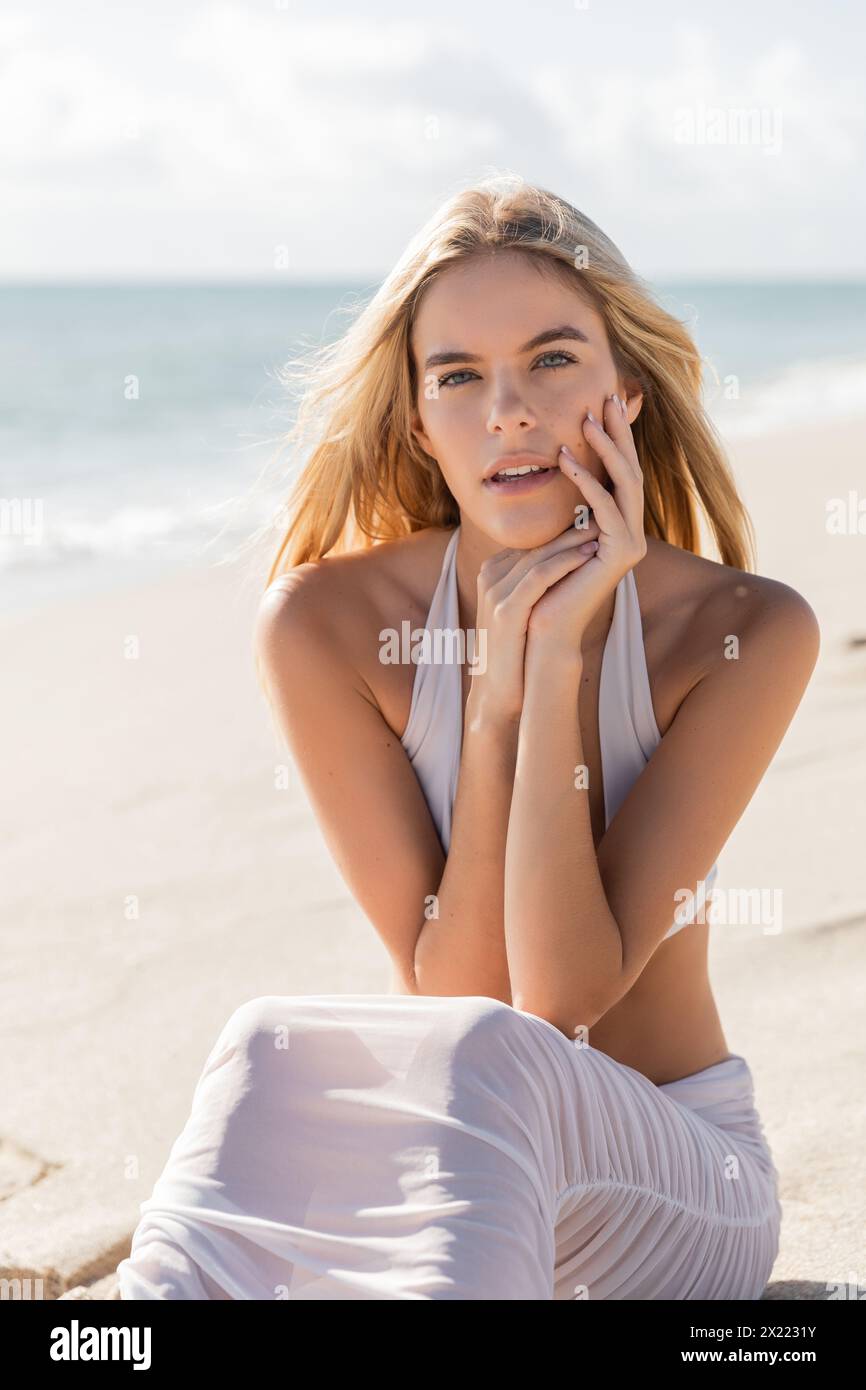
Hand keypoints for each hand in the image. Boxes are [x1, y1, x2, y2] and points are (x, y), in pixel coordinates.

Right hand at [466, 520, 602, 725]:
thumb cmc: (518, 650)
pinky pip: (540, 576)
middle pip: (536, 543)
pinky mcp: (506, 610)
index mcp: (492, 572)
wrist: (501, 689)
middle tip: (604, 513)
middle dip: (571, 529)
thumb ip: (536, 581)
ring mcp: (495, 592)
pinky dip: (567, 561)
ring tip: (603, 528)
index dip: (564, 531)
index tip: (595, 519)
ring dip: (574, 540)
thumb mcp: (523, 607)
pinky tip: (591, 552)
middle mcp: (489, 576)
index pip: (532, 542)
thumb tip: (568, 558)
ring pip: (539, 555)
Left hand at [525, 393, 645, 651]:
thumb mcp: (552, 532)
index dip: (614, 436)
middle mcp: (632, 531)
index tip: (603, 401)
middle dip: (619, 431)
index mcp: (618, 526)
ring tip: (588, 418)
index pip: (620, 472)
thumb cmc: (541, 584)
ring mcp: (632, 542)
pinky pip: (606, 507)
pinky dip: (587, 481)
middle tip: (609, 394)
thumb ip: (563, 507)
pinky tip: (567, 459)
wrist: (544, 627)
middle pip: (631, 469)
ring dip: (606, 447)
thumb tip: (553, 472)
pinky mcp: (622, 553)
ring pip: (626, 483)